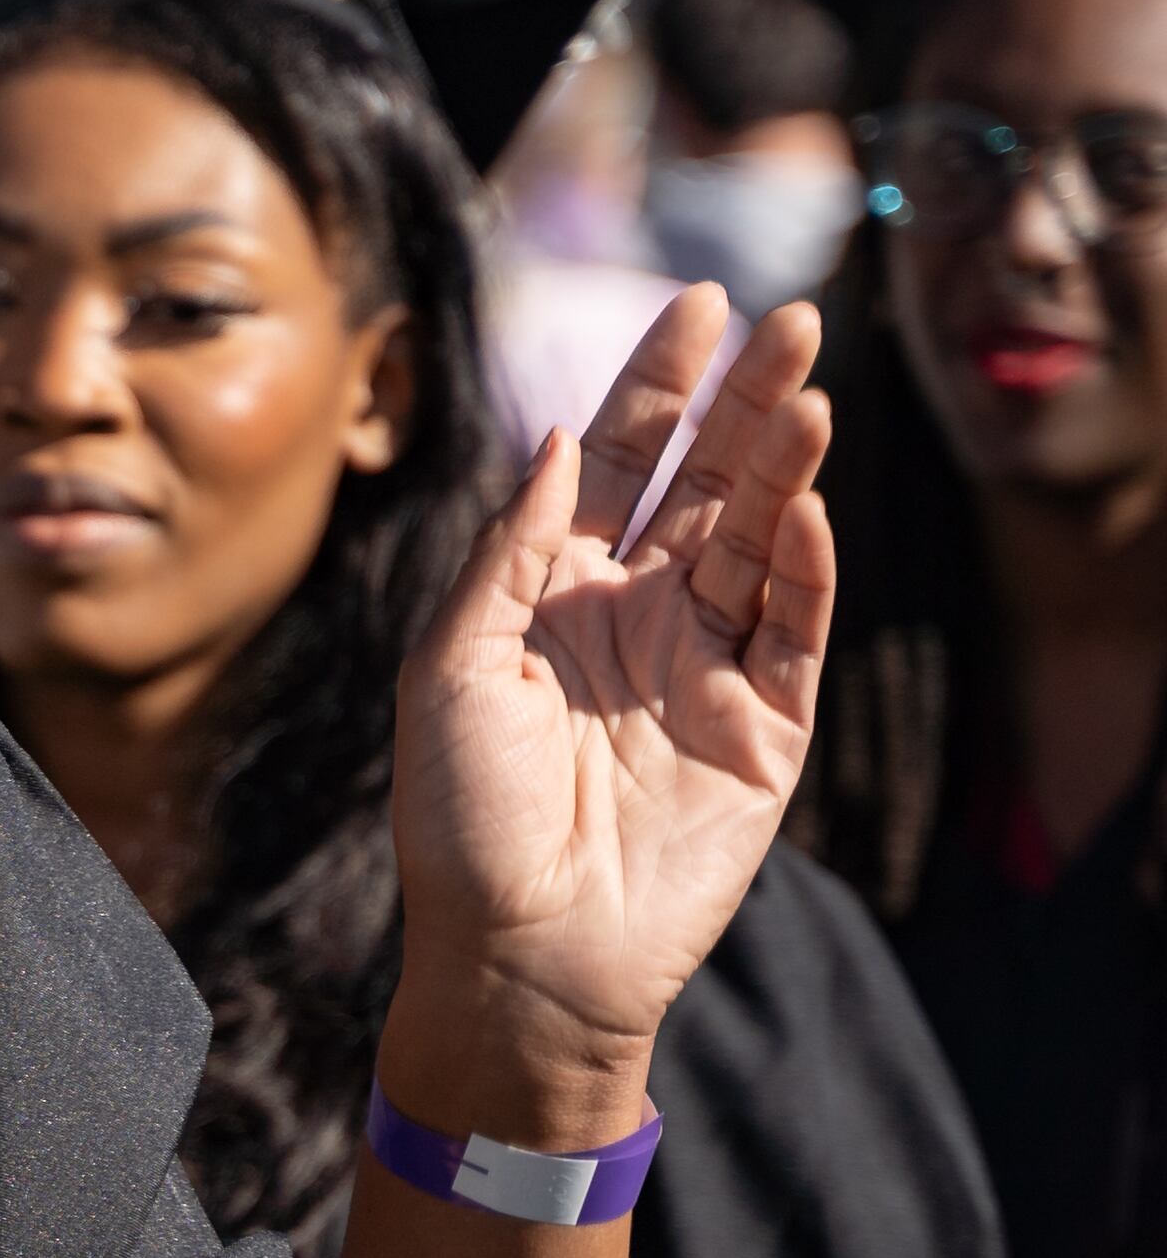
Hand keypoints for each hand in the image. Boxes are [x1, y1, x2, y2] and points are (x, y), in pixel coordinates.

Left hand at [385, 287, 834, 1143]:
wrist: (516, 953)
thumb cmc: (458, 816)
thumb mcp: (451, 664)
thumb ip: (509, 551)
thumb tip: (557, 437)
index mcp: (555, 589)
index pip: (617, 459)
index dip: (657, 383)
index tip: (698, 305)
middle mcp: (637, 613)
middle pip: (705, 482)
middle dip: (746, 400)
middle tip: (790, 317)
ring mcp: (706, 667)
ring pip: (760, 540)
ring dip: (786, 466)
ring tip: (807, 391)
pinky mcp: (761, 732)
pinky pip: (791, 632)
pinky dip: (801, 569)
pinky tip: (799, 509)